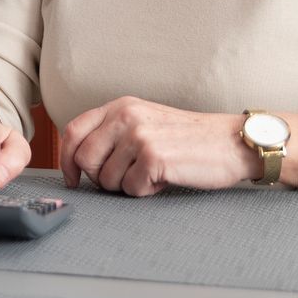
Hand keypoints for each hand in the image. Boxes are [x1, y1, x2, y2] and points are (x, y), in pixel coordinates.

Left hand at [59, 96, 253, 196]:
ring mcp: (139, 135)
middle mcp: (126, 116)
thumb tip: (80, 160)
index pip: (73, 131)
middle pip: (84, 160)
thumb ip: (114, 132)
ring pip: (106, 179)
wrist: (230, 141)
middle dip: (101, 178)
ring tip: (152, 173)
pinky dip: (147, 191)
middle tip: (128, 177)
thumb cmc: (188, 138)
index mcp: (120, 106)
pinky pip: (131, 189)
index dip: (66, 159)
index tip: (73, 178)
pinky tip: (165, 178)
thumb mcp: (146, 121)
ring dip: (128, 185)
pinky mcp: (153, 157)